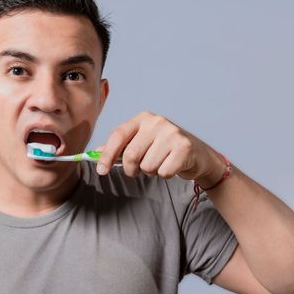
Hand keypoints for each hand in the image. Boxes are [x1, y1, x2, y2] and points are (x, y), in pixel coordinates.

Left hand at [96, 111, 225, 186]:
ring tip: (161, 163)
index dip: (107, 155)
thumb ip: (120, 147)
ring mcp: (172, 133)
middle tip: (139, 170)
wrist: (198, 155)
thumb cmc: (165, 149)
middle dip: (132, 169)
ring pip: (147, 166)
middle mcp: (157, 122)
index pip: (118, 135)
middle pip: (131, 155)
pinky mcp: (184, 148)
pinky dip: (165, 174)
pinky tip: (172, 165)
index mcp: (143, 118)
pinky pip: (163, 172)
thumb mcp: (141, 143)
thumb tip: (95, 154)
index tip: (101, 170)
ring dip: (151, 172)